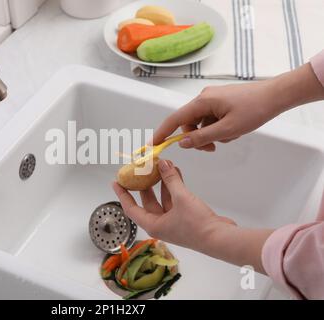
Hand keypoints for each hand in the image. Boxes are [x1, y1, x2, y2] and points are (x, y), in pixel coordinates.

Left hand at [112, 159, 272, 272]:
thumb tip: (162, 163)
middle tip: (139, 170)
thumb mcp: (181, 198)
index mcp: (153, 225)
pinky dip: (174, 186)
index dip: (122, 194)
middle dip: (144, 185)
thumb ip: (170, 179)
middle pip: (147, 202)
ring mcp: (174, 221)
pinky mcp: (186, 217)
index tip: (115, 182)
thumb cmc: (197, 225)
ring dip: (162, 183)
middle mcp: (161, 224)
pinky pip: (176, 199)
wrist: (220, 238)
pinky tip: (176, 173)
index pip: (131, 208)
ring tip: (160, 166)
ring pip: (163, 198)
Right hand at [152, 63, 323, 150]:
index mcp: (202, 102)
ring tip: (229, 136)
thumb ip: (202, 137)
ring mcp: (212, 99)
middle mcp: (203, 98)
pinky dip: (218, 128)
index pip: (175, 119)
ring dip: (210, 134)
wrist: (276, 96)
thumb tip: (182, 143)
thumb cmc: (254, 110)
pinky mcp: (221, 102)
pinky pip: (211, 119)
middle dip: (197, 138)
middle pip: (189, 123)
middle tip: (211, 149)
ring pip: (201, 123)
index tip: (153, 144)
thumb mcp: (227, 130)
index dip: (162, 132)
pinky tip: (233, 130)